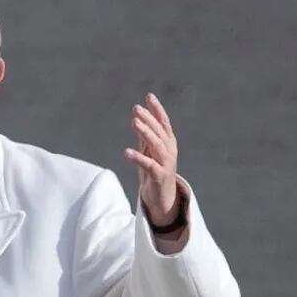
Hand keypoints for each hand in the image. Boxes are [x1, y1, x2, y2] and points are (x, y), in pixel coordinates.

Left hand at [126, 94, 181, 227]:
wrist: (162, 199)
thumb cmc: (154, 173)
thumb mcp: (148, 152)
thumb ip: (144, 137)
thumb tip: (137, 118)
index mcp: (168, 143)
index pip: (164, 123)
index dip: (157, 109)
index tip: (149, 96)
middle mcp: (170, 151)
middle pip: (160, 132)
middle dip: (148, 119)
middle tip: (136, 108)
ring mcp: (166, 164)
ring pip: (157, 146)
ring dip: (146, 133)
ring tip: (134, 122)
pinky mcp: (160, 177)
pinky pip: (149, 166)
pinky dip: (139, 158)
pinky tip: (127, 152)